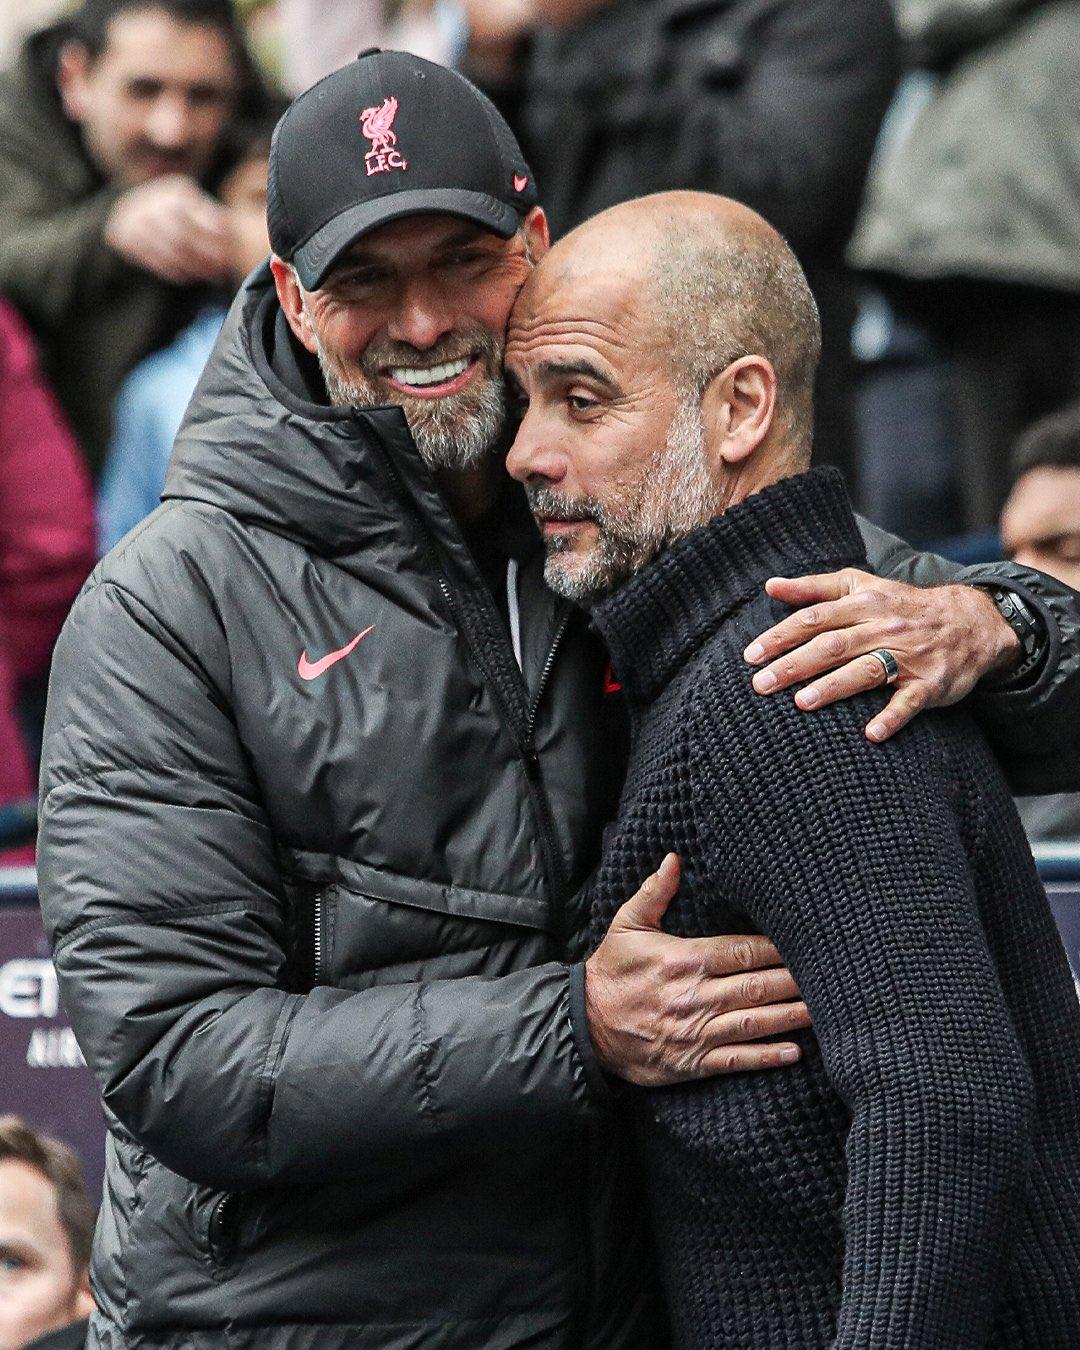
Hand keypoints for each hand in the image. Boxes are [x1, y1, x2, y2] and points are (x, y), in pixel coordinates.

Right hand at [105, 175, 233, 284]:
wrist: (130, 211)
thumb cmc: (177, 213)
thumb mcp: (194, 206)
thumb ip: (213, 221)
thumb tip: (234, 244)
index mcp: (177, 189)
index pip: (201, 216)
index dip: (215, 239)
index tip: (228, 256)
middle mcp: (154, 199)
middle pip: (183, 235)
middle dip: (204, 258)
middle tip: (219, 272)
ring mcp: (136, 217)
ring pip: (169, 249)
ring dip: (191, 268)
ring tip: (205, 276)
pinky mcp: (125, 235)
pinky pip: (153, 259)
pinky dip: (172, 271)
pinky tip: (185, 277)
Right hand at [584, 854, 809, 1086]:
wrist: (583, 1025)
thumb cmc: (611, 972)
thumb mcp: (626, 925)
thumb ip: (655, 893)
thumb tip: (674, 860)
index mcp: (685, 959)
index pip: (743, 950)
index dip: (777, 948)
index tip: (805, 942)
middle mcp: (695, 995)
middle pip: (758, 985)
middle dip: (796, 980)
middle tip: (832, 976)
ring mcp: (696, 1031)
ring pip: (754, 1022)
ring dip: (791, 1016)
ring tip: (825, 1010)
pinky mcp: (692, 1062)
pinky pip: (736, 1060)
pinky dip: (766, 1057)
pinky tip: (794, 1052)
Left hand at [743, 570, 1020, 742]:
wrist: (971, 621)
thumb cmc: (902, 606)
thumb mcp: (862, 586)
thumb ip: (815, 587)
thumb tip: (770, 586)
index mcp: (863, 604)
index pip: (814, 619)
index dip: (781, 636)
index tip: (750, 655)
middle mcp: (883, 627)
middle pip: (833, 645)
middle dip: (795, 664)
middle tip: (761, 684)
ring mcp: (908, 656)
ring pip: (866, 671)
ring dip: (833, 687)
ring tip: (801, 703)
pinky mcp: (930, 683)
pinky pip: (909, 702)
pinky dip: (892, 717)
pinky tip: (871, 733)